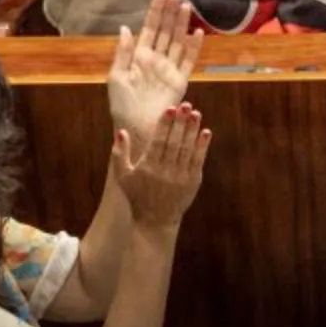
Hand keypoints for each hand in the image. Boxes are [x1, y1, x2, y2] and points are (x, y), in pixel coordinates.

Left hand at [107, 0, 203, 141]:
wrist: (136, 128)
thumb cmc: (122, 105)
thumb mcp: (116, 76)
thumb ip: (123, 52)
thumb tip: (125, 28)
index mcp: (139, 56)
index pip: (150, 28)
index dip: (155, 11)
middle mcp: (156, 59)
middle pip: (166, 30)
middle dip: (171, 12)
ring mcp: (169, 69)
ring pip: (178, 41)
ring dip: (182, 24)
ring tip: (186, 6)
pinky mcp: (180, 81)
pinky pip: (188, 61)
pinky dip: (193, 47)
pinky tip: (197, 32)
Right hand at [111, 104, 210, 230]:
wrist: (155, 221)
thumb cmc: (137, 195)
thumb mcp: (122, 176)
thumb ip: (119, 154)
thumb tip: (121, 132)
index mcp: (148, 167)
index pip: (158, 141)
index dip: (165, 124)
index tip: (171, 109)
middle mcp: (165, 171)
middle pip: (175, 142)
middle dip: (181, 122)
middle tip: (187, 106)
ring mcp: (180, 177)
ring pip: (188, 149)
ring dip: (193, 130)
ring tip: (196, 114)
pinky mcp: (192, 182)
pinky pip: (198, 161)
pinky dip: (203, 146)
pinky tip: (206, 132)